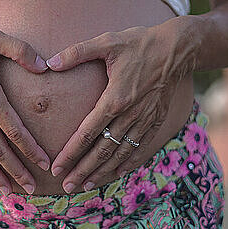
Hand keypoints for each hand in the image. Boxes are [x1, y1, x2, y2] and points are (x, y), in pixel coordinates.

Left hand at [45, 20, 199, 192]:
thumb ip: (76, 53)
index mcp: (115, 99)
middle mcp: (130, 114)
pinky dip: (128, 163)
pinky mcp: (156, 120)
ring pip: (120, 153)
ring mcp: (145, 120)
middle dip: (83, 170)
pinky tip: (117, 173)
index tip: (56, 168)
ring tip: (86, 186)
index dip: (70, 153)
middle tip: (66, 187)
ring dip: (102, 171)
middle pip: (102, 150)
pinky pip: (140, 147)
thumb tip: (48, 62)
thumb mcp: (107, 41)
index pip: (87, 133)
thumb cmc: (139, 42)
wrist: (178, 48)